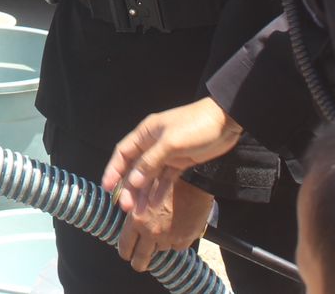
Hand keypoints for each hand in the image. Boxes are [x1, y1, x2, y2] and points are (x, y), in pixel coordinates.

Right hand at [103, 98, 243, 214]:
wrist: (226, 122)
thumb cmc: (195, 126)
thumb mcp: (171, 143)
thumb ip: (150, 162)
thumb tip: (133, 181)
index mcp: (146, 133)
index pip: (123, 153)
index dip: (113, 170)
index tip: (107, 188)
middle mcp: (152, 144)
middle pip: (135, 168)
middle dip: (129, 188)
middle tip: (126, 207)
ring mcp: (166, 154)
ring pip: (149, 177)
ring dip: (143, 194)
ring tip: (139, 212)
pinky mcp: (180, 163)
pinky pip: (165, 180)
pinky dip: (159, 192)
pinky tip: (154, 205)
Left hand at [116, 180, 212, 271]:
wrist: (193, 181)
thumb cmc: (165, 181)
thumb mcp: (142, 191)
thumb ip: (133, 208)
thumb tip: (126, 218)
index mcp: (137, 220)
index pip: (125, 246)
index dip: (125, 252)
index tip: (126, 254)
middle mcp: (151, 232)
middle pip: (141, 259)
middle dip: (138, 263)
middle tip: (138, 264)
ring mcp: (169, 237)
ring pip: (160, 250)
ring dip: (159, 244)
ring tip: (162, 232)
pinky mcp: (185, 239)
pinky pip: (176, 246)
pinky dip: (175, 240)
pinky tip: (176, 227)